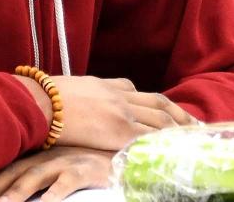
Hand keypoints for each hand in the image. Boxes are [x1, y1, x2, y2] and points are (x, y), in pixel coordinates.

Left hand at [0, 146, 111, 201]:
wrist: (125, 144)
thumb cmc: (90, 156)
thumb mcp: (60, 161)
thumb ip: (37, 172)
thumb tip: (11, 189)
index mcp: (34, 155)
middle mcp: (44, 157)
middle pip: (7, 178)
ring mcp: (62, 162)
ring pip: (29, 181)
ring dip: (11, 197)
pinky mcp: (83, 169)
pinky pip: (64, 185)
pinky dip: (51, 197)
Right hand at [13, 75, 197, 151]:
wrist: (38, 102)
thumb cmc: (41, 98)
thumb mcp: (66, 90)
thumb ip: (79, 97)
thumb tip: (71, 105)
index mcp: (105, 85)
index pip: (136, 91)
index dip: (153, 102)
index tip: (165, 109)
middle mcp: (119, 96)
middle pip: (157, 103)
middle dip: (177, 113)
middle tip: (194, 123)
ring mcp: (122, 112)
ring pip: (159, 119)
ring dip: (178, 127)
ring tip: (192, 136)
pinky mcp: (119, 131)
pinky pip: (148, 137)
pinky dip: (163, 142)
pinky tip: (173, 148)